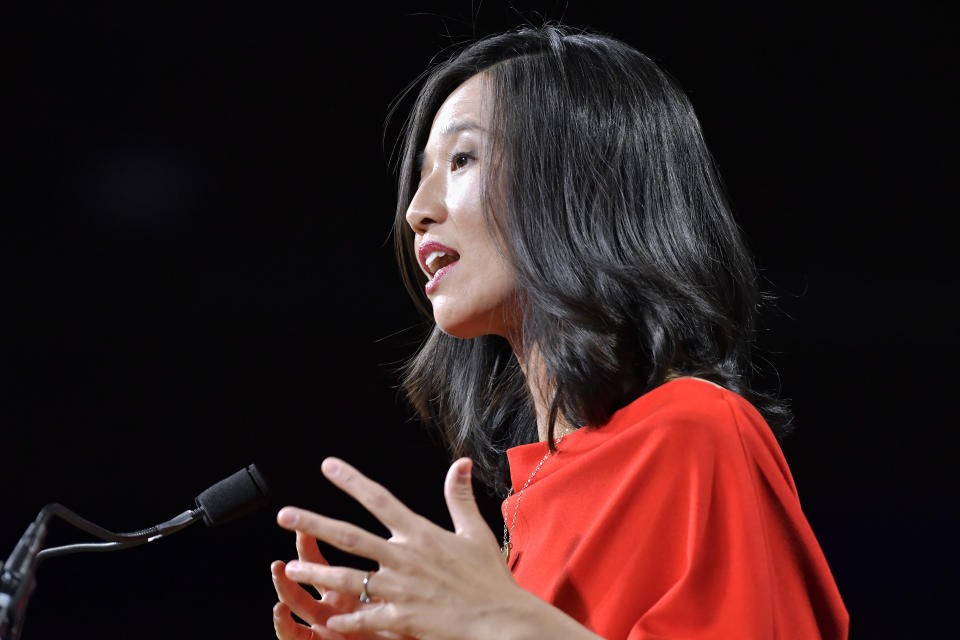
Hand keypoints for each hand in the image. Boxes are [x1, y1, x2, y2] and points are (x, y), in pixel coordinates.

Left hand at [271, 457, 543, 639]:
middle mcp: (406, 558)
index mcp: (421, 534)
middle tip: (285, 515)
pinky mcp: (402, 619)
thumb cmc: (489, 577)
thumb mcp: (475, 531)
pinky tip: (324, 619)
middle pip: (351, 537)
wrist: (501, 619)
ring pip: (349, 578)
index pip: (380, 500)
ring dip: (317, 573)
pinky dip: (345, 619)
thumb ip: (459, 496)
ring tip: (291, 569)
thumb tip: (460, 461)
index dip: (352, 481)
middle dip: (315, 524)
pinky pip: (365, 618)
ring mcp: (401, 590)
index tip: (328, 465)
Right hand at [272, 531, 401, 638]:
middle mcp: (330, 607)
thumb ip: (391, 571)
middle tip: (282, 551)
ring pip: (295, 605)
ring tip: (279, 572)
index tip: (303, 528)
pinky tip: (280, 609)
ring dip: (284, 588)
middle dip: (290, 566)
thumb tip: (394, 537)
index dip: (309, 547)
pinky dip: (284, 624)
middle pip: (303, 581)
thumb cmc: (401, 626)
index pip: (320, 564)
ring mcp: (323, 626)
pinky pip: (295, 636)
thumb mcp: (395, 595)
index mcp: (344, 592)